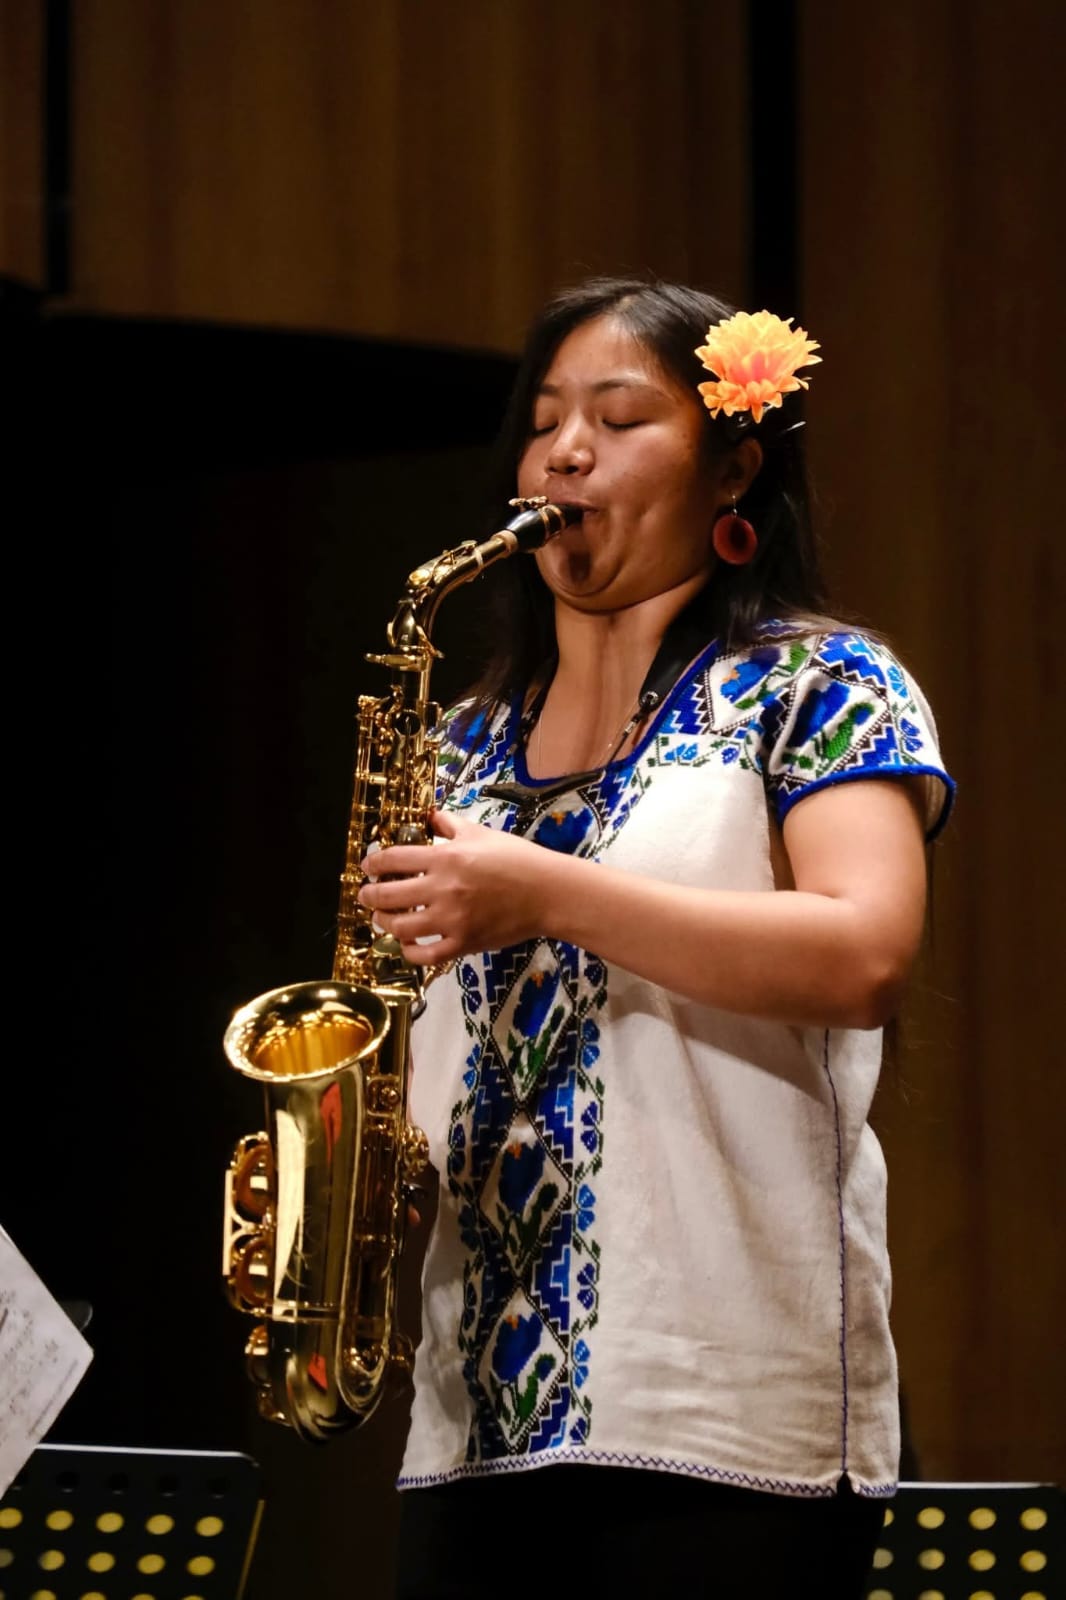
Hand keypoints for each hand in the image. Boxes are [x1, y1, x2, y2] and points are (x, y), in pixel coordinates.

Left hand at [358, 811, 550, 963]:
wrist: (547, 892)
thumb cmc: (517, 858)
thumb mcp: (481, 833)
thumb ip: (450, 824)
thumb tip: (430, 816)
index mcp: (446, 858)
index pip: (393, 859)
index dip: (373, 863)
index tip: (368, 866)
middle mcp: (443, 889)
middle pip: (388, 895)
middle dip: (369, 895)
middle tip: (366, 894)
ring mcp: (452, 919)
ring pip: (401, 927)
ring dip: (385, 922)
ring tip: (383, 918)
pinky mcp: (464, 943)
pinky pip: (425, 955)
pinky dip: (410, 952)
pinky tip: (407, 945)